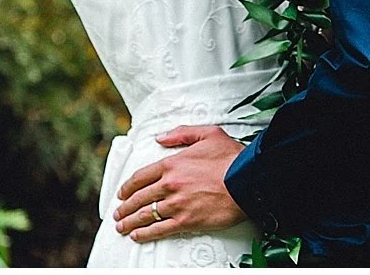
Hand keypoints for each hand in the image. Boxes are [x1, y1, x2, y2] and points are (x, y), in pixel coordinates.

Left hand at [112, 125, 246, 241]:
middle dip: (125, 207)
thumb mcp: (209, 134)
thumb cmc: (233, 158)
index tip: (122, 193)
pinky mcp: (186, 221)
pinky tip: (138, 235)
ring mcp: (176, 204)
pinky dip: (145, 234)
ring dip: (130, 222)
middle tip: (119, 213)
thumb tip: (161, 137)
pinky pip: (158, 230)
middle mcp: (170, 185)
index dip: (127, 186)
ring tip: (122, 226)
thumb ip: (182, 134)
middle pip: (138, 198)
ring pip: (145, 215)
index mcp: (172, 164)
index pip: (140, 177)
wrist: (250, 180)